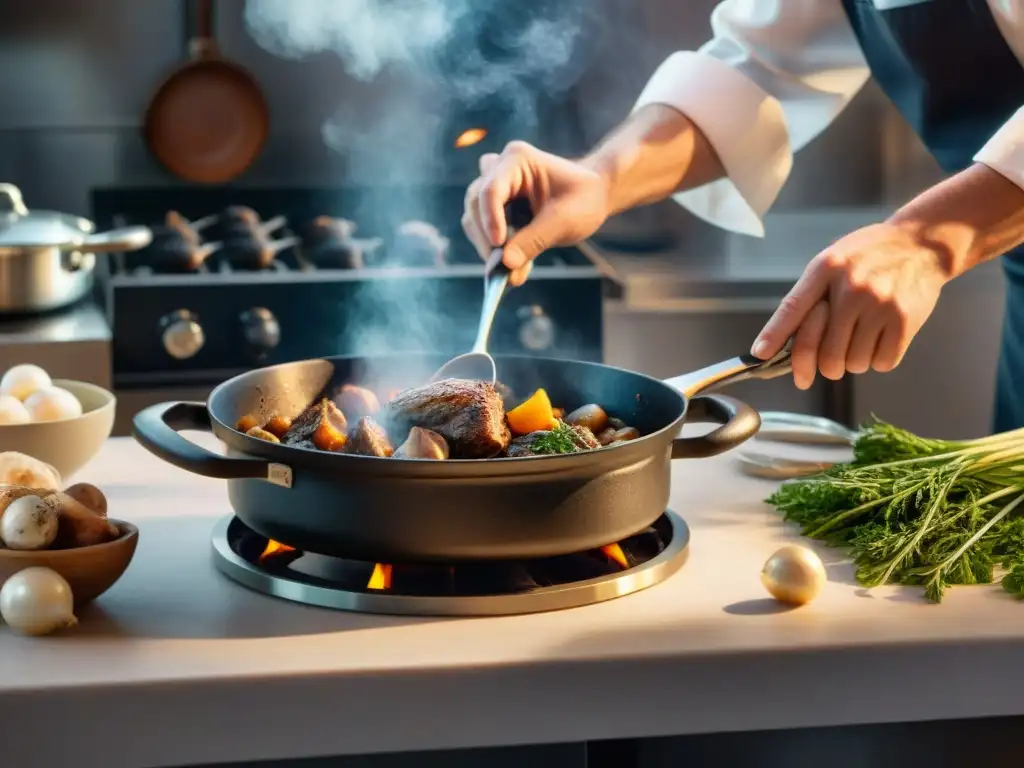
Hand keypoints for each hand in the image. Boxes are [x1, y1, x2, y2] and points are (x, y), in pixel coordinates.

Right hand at [462, 141, 609, 285]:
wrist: (592, 197)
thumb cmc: (583, 199)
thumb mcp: (565, 220)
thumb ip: (534, 240)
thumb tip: (505, 264)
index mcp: (517, 159)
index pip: (491, 189)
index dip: (490, 219)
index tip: (499, 246)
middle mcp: (499, 169)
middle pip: (476, 203)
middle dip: (487, 237)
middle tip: (503, 267)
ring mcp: (494, 187)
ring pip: (473, 218)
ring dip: (488, 246)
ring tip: (514, 272)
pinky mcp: (495, 207)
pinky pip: (482, 229)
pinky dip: (494, 250)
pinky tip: (515, 266)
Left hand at [752, 222, 950, 388]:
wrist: (922, 243)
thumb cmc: (869, 257)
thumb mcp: (832, 262)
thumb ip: (810, 296)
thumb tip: (782, 344)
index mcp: (826, 269)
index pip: (792, 308)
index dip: (774, 335)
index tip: (759, 355)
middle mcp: (851, 288)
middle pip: (825, 353)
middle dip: (823, 367)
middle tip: (829, 364)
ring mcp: (879, 304)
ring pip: (853, 364)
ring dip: (853, 362)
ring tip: (861, 338)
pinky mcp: (905, 320)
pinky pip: (881, 363)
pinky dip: (878, 360)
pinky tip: (882, 338)